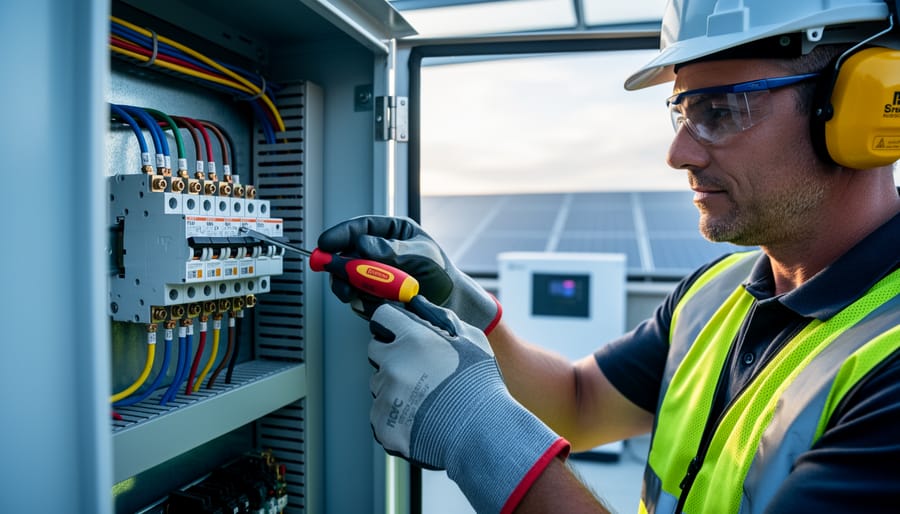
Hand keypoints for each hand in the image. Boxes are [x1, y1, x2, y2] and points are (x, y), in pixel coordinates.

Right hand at [317, 215, 501, 332]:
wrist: (449, 302)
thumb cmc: (441, 271)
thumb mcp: (422, 253)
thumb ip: (393, 249)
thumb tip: (363, 245)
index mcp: (389, 232)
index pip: (358, 228)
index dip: (339, 234)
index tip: (326, 243)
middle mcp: (376, 252)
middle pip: (345, 253)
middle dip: (338, 264)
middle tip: (337, 273)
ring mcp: (372, 274)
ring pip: (346, 277)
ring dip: (347, 285)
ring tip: (357, 292)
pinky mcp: (371, 295)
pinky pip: (356, 297)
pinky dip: (360, 301)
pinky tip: (376, 302)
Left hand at [367, 300, 568, 513]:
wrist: (483, 433)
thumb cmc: (480, 385)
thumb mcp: (471, 339)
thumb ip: (442, 318)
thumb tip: (420, 306)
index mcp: (412, 339)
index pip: (382, 318)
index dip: (391, 324)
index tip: (397, 333)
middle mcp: (392, 364)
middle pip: (376, 352)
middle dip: (392, 356)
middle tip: (419, 371)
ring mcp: (385, 395)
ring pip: (380, 385)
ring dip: (395, 388)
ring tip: (427, 400)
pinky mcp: (382, 423)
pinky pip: (381, 414)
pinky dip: (396, 417)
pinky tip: (421, 419)